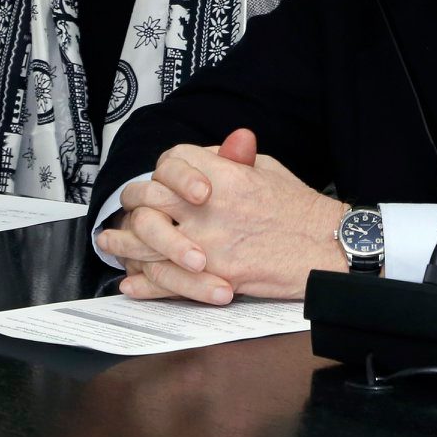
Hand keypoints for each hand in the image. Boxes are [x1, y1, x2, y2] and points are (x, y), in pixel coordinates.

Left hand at [97, 128, 346, 303]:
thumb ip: (233, 160)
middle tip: (124, 213)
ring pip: (147, 241)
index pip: (172, 162)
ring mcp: (208, 242)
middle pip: (148, 198)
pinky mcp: (214, 275)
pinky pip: (166, 280)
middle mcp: (209, 205)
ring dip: (124, 244)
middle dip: (132, 205)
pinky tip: (132, 284)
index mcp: (224, 173)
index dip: (162, 172)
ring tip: (111, 246)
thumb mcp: (267, 169)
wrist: (325, 247)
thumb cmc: (300, 209)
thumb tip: (212, 153)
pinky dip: (145, 284)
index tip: (159, 181)